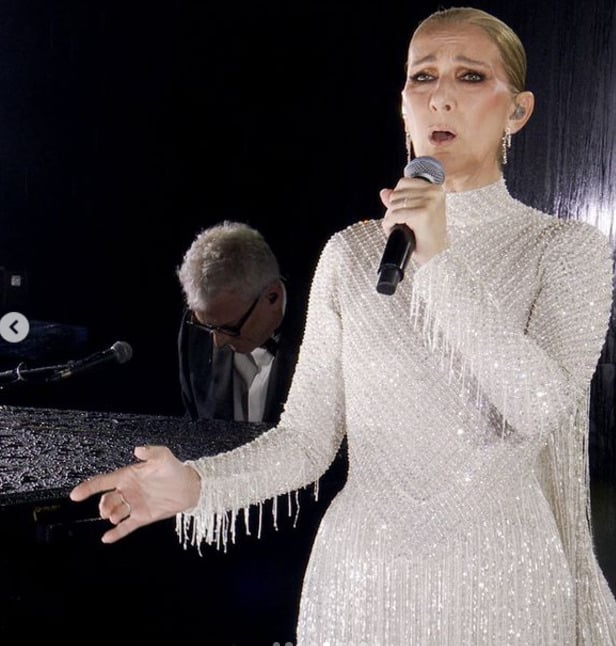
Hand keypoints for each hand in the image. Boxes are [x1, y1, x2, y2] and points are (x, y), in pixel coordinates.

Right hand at [69, 444, 201, 543]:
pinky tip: (107, 538)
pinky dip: (116, 533)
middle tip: (107, 509)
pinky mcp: (142, 517)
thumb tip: (138, 449)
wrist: (190, 487)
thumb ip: (151, 452)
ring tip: (115, 516)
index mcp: (128, 476)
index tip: (74, 494)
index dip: (88, 487)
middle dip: (104, 505)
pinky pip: (126, 527)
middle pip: (108, 499)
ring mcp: (134, 505)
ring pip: (116, 512)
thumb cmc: (174, 469)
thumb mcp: (163, 456)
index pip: (104, 482)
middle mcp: (128, 491)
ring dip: (112, 515)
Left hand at [379, 176, 446, 264]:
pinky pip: (394, 215)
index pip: (403, 183)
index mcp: (435, 189)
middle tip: (400, 222)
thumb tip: (384, 192)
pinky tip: (395, 230)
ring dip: (390, 218)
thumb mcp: (413, 213)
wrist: (436, 254)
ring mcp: (429, 202)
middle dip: (392, 209)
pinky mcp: (422, 214)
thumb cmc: (427, 236)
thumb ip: (398, 200)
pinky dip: (389, 224)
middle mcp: (434, 193)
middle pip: (396, 194)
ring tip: (400, 227)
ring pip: (393, 204)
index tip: (402, 211)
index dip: (396, 198)